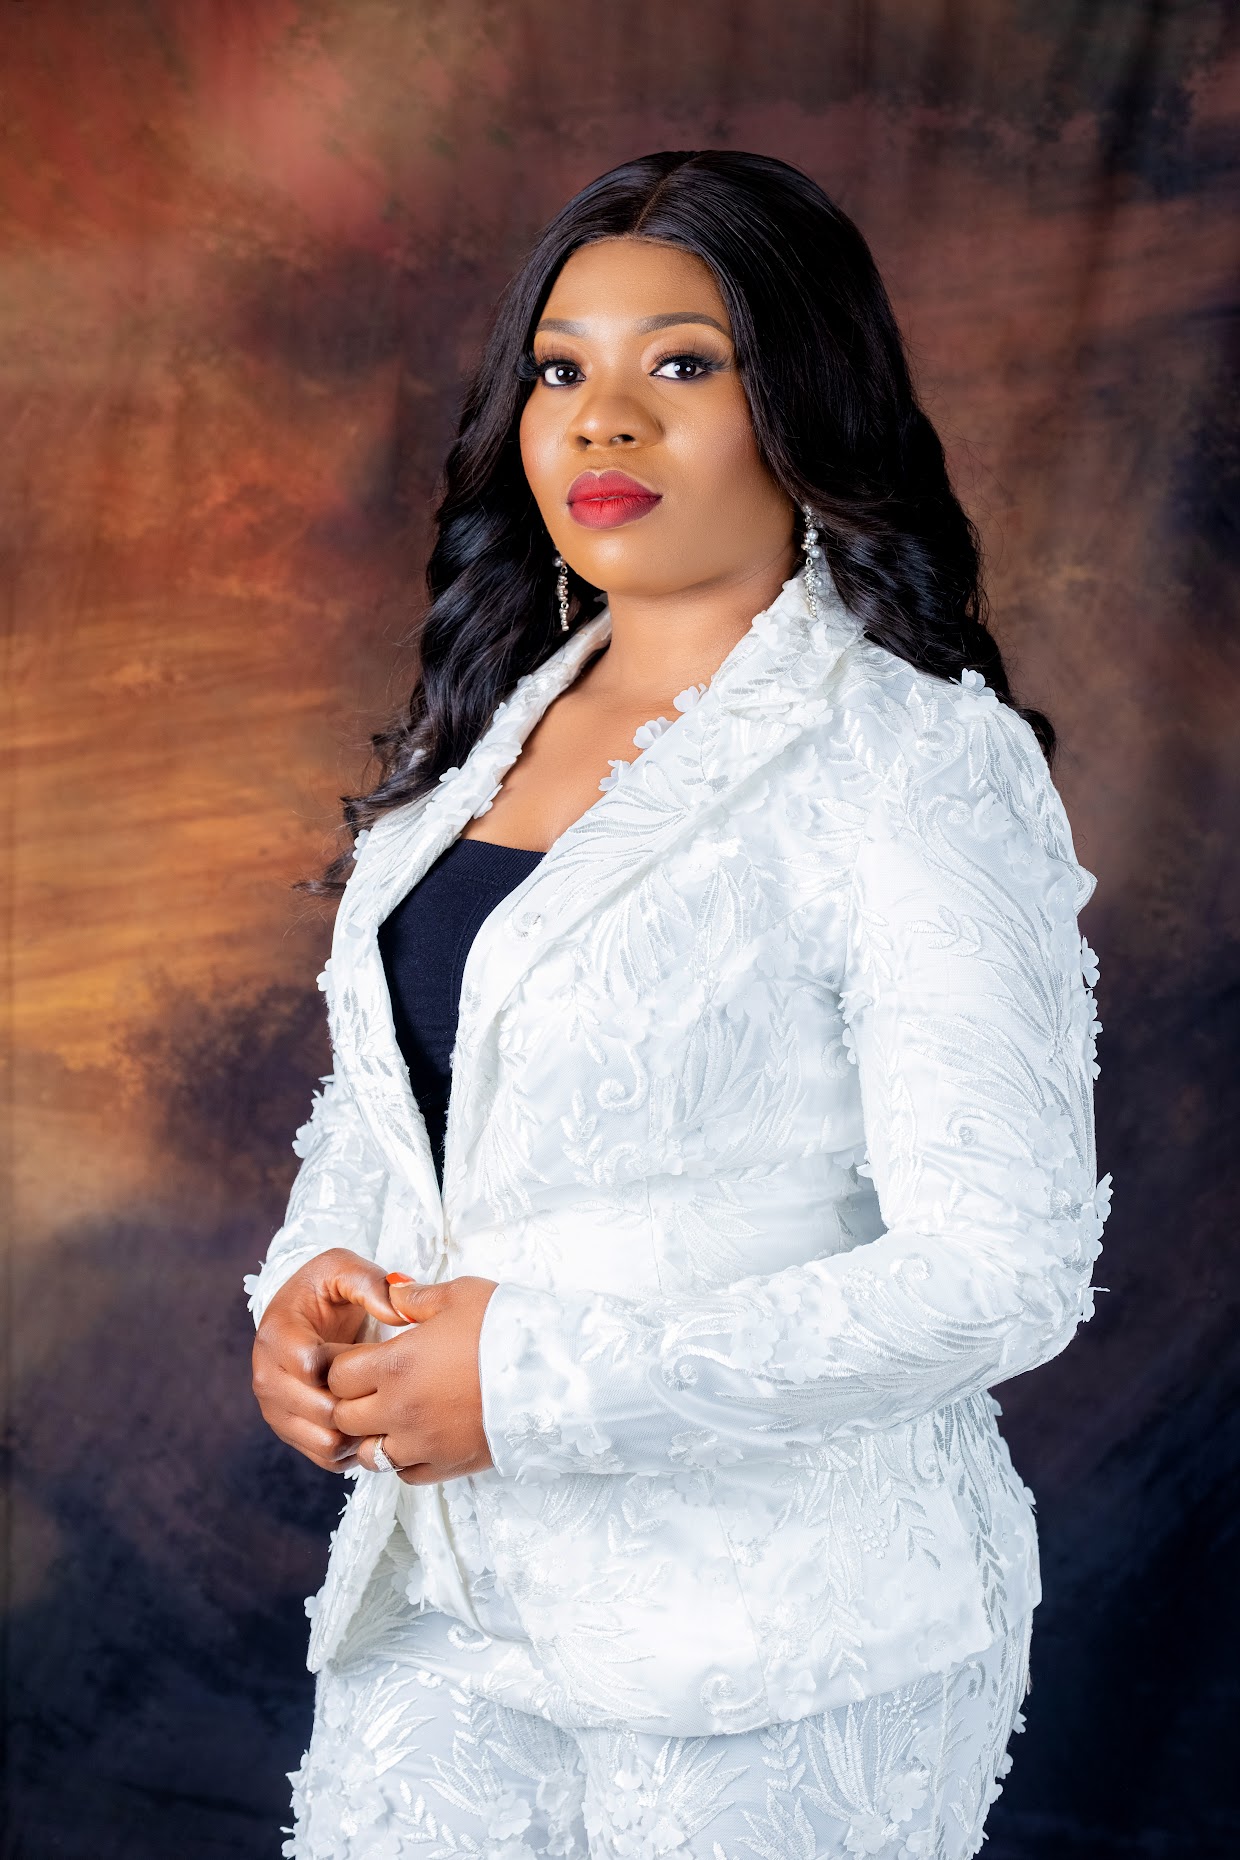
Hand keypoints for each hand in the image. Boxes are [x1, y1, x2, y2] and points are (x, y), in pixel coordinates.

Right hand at [252, 1249, 403, 1472]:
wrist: (304, 1313)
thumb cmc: (326, 1289)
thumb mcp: (344, 1270)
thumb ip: (372, 1284)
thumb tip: (399, 1314)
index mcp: (276, 1334)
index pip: (312, 1366)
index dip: (350, 1366)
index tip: (372, 1354)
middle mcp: (266, 1375)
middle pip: (319, 1410)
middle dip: (359, 1400)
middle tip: (386, 1386)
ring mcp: (275, 1408)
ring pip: (322, 1441)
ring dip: (358, 1429)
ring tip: (381, 1405)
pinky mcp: (289, 1430)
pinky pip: (324, 1457)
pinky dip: (352, 1449)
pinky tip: (371, 1423)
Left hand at [328, 1276, 498, 1484]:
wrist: (554, 1375)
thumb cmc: (507, 1329)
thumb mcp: (461, 1295)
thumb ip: (416, 1298)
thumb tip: (391, 1292)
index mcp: (395, 1364)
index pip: (336, 1375)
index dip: (344, 1365)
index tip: (362, 1359)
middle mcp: (399, 1410)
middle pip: (344, 1417)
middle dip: (351, 1401)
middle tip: (373, 1387)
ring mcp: (421, 1444)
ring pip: (368, 1455)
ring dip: (372, 1437)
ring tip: (393, 1418)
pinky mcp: (446, 1466)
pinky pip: (404, 1475)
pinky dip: (403, 1460)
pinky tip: (419, 1438)